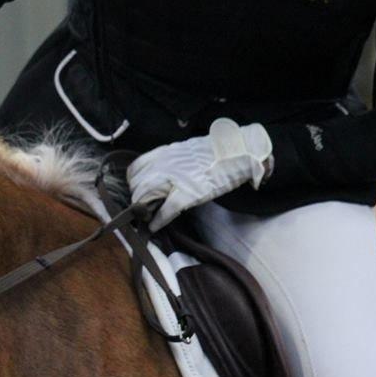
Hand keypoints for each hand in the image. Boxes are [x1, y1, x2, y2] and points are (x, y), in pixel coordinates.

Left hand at [127, 118, 272, 231]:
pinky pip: (166, 210)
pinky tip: (154, 227)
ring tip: (147, 216)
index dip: (134, 183)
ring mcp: (175, 179)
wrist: (241, 149)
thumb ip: (173, 160)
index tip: (137, 192)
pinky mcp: (188, 193)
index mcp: (166, 153)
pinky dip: (158, 221)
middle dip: (136, 199)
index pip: (136, 168)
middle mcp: (165, 164)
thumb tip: (164, 173)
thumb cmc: (219, 150)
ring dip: (143, 210)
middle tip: (142, 209)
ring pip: (146, 197)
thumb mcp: (188, 150)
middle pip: (137, 185)